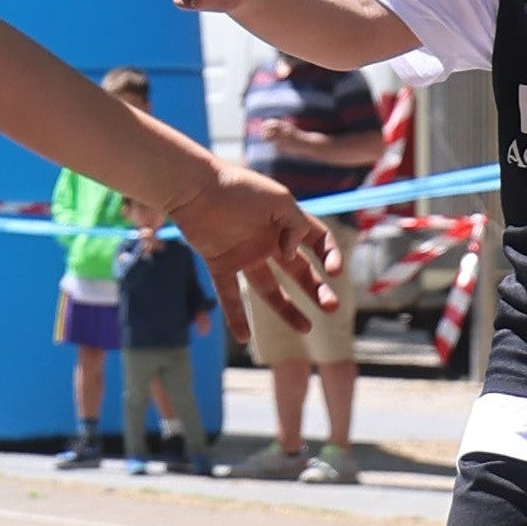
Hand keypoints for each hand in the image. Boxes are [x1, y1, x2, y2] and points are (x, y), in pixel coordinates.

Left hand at [173, 161, 334, 323]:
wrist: (194, 187)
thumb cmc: (238, 188)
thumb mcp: (279, 200)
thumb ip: (295, 226)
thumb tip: (290, 256)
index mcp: (285, 222)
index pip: (317, 241)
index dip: (329, 255)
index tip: (332, 271)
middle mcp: (267, 241)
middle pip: (298, 271)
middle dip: (317, 290)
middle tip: (331, 308)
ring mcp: (244, 255)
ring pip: (269, 289)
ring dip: (288, 310)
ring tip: (307, 329)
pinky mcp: (219, 264)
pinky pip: (228, 296)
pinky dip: (235, 317)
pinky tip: (244, 338)